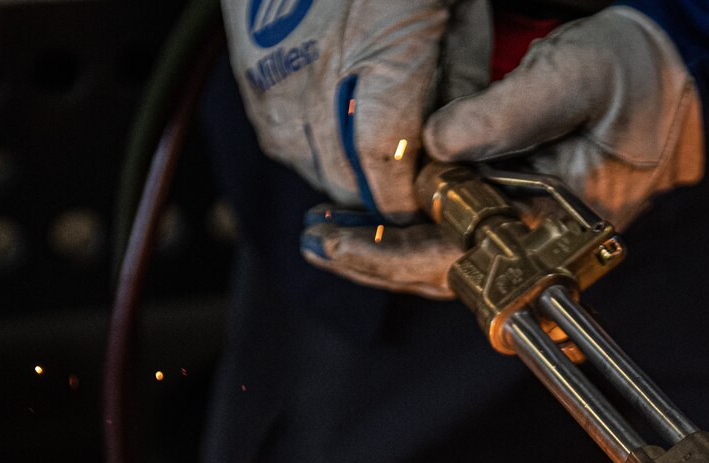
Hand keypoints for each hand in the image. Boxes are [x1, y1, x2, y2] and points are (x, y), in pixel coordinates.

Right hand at [221, 0, 488, 217]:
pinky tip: (339, 127)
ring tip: (377, 154)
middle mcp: (319, 71)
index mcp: (384, 51)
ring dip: (346, 174)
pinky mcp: (250, 74)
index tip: (431, 199)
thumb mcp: (456, 10)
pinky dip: (312, 147)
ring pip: (311, 168)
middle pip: (348, 178)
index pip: (389, 164)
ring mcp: (276, 76)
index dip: (409, 196)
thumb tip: (458, 147)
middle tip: (411, 185)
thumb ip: (458, 81)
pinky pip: (280, 141)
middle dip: (382, 192)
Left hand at [301, 5, 703, 295]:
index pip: (471, 264)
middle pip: (450, 276)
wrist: (680, 80)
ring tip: (325, 236)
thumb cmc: (638, 79)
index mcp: (562, 228)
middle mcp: (544, 246)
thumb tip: (436, 143)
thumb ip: (508, 112)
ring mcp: (533, 236)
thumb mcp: (574, 77)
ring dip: (385, 251)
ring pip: (450, 263)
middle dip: (377, 261)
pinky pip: (461, 239)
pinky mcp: (522, 216)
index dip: (401, 258)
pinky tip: (370, 218)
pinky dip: (411, 230)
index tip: (347, 243)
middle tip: (315, 241)